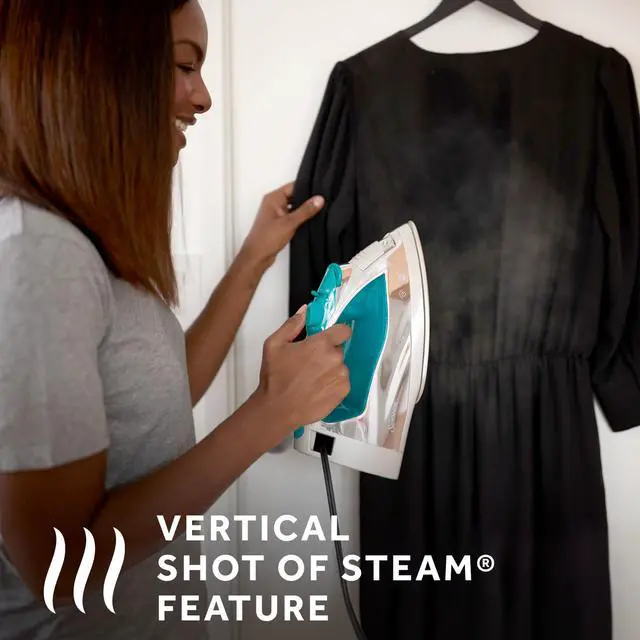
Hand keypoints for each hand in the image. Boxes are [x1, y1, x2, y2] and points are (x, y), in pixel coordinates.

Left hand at [240, 182, 324, 270]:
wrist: (257, 256)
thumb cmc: (267, 239)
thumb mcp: (290, 222)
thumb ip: (305, 210)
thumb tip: (318, 200)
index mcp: (274, 198)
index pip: (293, 186)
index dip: (307, 187)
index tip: (320, 190)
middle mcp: (273, 203)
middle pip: (294, 195)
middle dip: (307, 199)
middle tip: (321, 201)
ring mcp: (275, 213)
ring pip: (293, 206)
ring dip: (303, 209)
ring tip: (318, 210)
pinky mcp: (278, 223)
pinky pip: (291, 215)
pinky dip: (299, 217)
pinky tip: (308, 221)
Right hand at [254, 306, 351, 438]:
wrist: (277, 408)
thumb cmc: (275, 377)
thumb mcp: (274, 344)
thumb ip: (292, 324)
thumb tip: (305, 310)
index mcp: (321, 344)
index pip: (344, 330)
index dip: (337, 333)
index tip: (329, 339)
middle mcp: (335, 358)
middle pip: (338, 350)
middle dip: (327, 354)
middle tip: (310, 363)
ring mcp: (341, 376)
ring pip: (341, 367)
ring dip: (331, 369)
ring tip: (312, 379)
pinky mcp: (343, 392)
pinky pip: (342, 382)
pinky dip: (333, 384)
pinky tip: (318, 388)